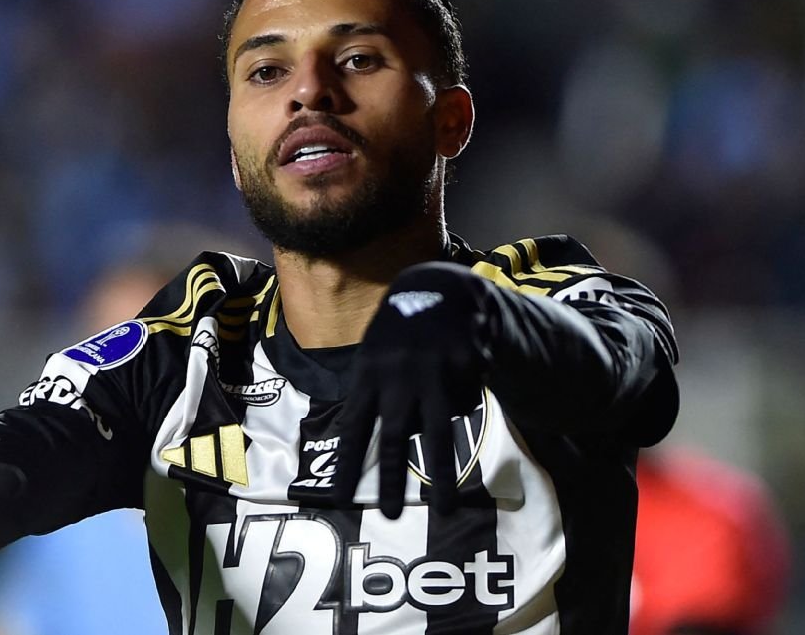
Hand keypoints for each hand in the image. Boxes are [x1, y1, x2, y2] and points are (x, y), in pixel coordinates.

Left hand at [332, 262, 490, 518]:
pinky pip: (465, 402)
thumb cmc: (400, 331)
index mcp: (370, 374)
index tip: (340, 499)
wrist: (440, 289)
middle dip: (392, 479)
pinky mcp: (465, 366)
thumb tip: (362, 441)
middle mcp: (398, 376)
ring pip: (438, 433)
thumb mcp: (373, 353)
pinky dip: (462, 399)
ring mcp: (433, 371)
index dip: (347, 464)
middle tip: (387, 516)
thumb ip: (369, 393)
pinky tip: (460, 375)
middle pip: (394, 437)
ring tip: (445, 511)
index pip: (354, 427)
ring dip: (440, 475)